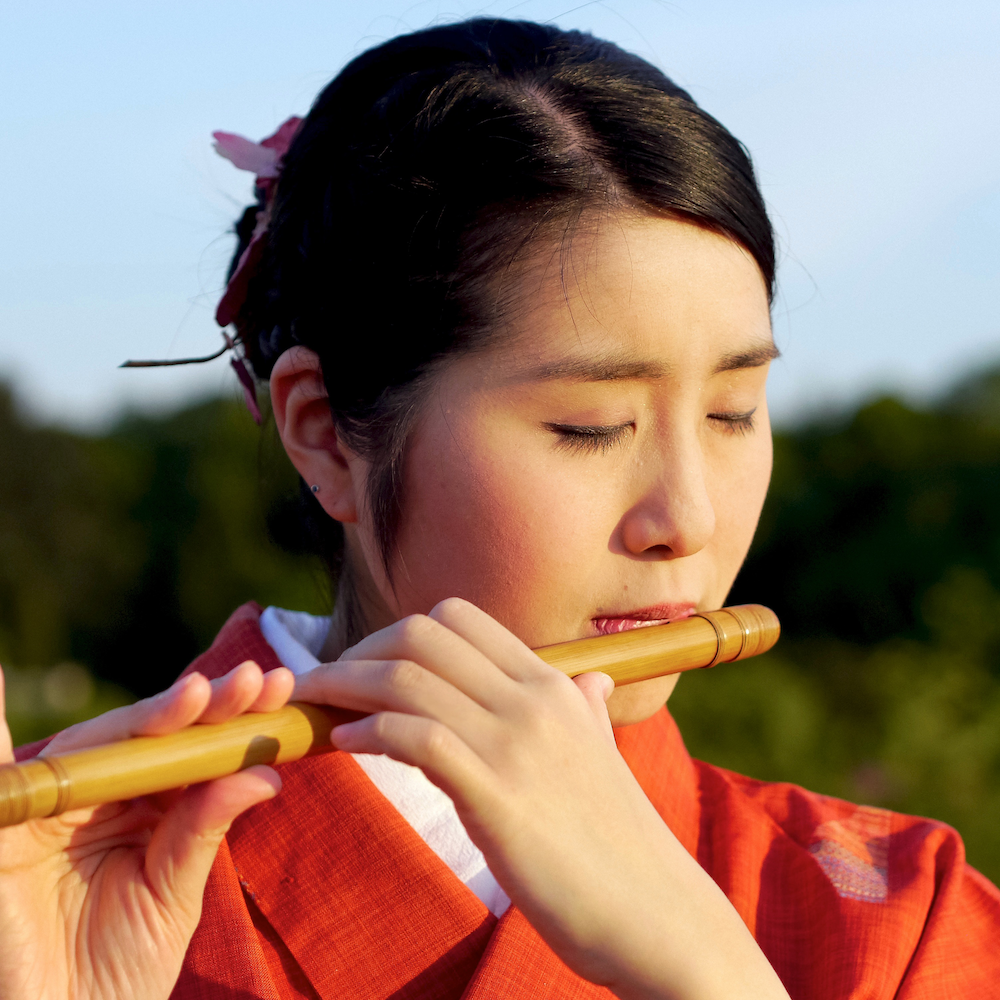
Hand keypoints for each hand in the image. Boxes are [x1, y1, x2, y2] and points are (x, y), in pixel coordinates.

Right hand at [0, 660, 293, 999]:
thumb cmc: (120, 969)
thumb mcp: (173, 894)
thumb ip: (203, 830)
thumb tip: (265, 771)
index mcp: (144, 804)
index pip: (188, 746)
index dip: (231, 714)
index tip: (280, 688)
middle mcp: (98, 794)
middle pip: (149, 733)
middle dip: (204, 704)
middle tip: (251, 681)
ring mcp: (50, 807)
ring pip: (97, 744)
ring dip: (150, 716)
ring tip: (197, 695)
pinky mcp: (1, 829)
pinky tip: (0, 677)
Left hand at [293, 598, 788, 999]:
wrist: (654, 912)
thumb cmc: (619, 838)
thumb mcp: (602, 754)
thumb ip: (586, 708)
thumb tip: (589, 680)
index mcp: (552, 683)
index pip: (459, 617)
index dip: (397, 631)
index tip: (365, 661)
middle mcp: (533, 698)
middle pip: (422, 633)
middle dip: (360, 649)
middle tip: (327, 682)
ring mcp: (516, 743)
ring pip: (408, 678)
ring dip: (346, 685)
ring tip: (316, 708)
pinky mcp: (498, 796)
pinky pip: (415, 737)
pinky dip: (368, 731)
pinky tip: (345, 746)